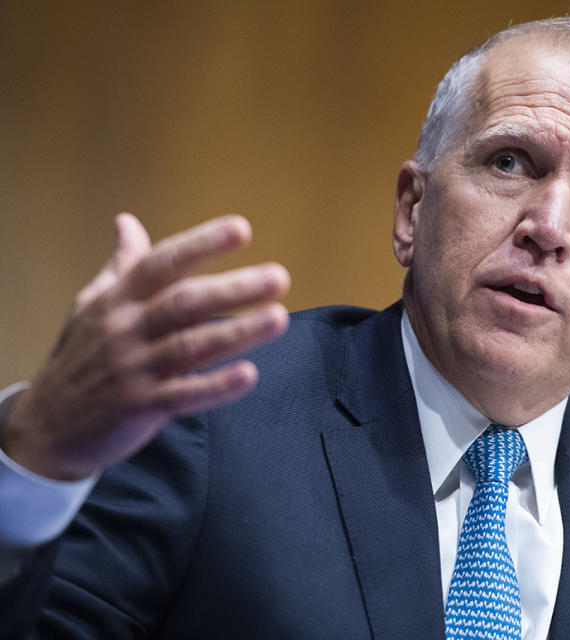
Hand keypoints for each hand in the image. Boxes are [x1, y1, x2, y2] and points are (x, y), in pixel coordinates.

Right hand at [0, 213, 289, 480]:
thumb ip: (121, 266)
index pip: (164, 263)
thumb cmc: (82, 356)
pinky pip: (184, 396)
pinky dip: (216, 386)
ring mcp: (134, 369)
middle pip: (185, 302)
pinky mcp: (141, 406)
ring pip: (191, 346)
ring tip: (278, 318)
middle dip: (234, 289)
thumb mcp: (92, 305)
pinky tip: (249, 375)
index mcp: (119, 299)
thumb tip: (127, 222)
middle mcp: (127, 329)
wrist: (47, 425)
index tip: (242, 228)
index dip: (202, 244)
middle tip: (280, 277)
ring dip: (237, 332)